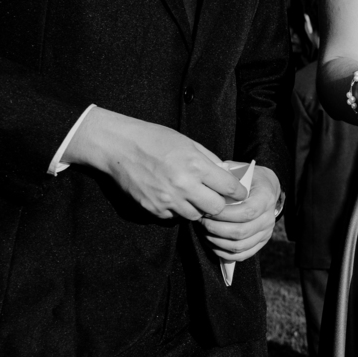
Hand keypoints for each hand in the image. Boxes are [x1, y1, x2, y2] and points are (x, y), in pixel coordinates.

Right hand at [64, 108, 246, 220]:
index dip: (238, 192)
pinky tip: (173, 197)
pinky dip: (178, 210)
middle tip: (216, 197)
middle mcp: (183, 185)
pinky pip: (174, 217)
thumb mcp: (188, 142)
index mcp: (196, 166)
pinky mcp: (153, 209)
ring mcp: (167, 200)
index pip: (229, 188)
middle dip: (219, 204)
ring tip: (193, 196)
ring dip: (198, 209)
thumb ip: (209, 160)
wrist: (118, 146)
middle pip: (216, 208)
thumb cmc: (154, 139)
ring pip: (196, 216)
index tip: (239, 194)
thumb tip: (227, 175)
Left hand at [200, 166, 280, 262]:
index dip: (224, 214)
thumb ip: (225, 175)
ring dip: (217, 241)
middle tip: (201, 221)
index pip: (246, 212)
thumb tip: (209, 183)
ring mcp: (266, 232)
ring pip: (239, 246)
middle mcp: (269, 217)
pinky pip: (241, 255)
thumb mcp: (239, 170)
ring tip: (204, 231)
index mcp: (266, 197)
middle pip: (241, 232)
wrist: (266, 188)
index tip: (207, 210)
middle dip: (216, 229)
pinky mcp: (260, 242)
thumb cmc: (248, 178)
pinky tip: (212, 243)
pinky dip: (223, 253)